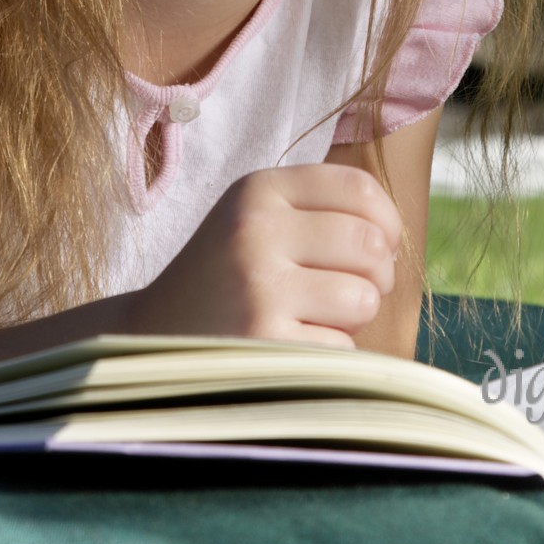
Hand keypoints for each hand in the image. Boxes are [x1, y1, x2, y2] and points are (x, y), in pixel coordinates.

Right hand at [128, 164, 402, 346]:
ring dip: (351, 318)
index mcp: (258, 190)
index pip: (359, 188)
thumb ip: (321, 209)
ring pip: (362, 297)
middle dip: (374, 275)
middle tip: (345, 290)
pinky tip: (289, 348)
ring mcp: (258, 288)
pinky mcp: (264, 345)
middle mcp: (255, 230)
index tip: (377, 245)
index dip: (385, 222)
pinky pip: (341, 347)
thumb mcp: (255, 218)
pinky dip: (328, 355)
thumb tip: (396, 234)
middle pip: (371, 243)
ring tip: (311, 318)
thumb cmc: (224, 276)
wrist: (147, 339)